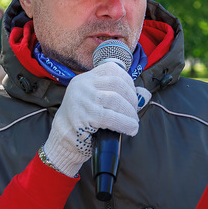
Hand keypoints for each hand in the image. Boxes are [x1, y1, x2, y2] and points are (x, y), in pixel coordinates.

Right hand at [42, 62, 139, 176]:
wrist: (62, 139)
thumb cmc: (83, 121)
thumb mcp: (98, 102)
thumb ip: (120, 95)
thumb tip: (145, 94)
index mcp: (86, 79)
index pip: (112, 69)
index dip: (128, 81)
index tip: (133, 95)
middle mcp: (82, 85)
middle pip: (117, 84)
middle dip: (131, 99)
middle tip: (134, 113)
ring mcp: (82, 100)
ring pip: (115, 99)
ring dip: (130, 112)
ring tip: (133, 123)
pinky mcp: (83, 116)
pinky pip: (111, 117)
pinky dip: (125, 123)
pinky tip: (131, 129)